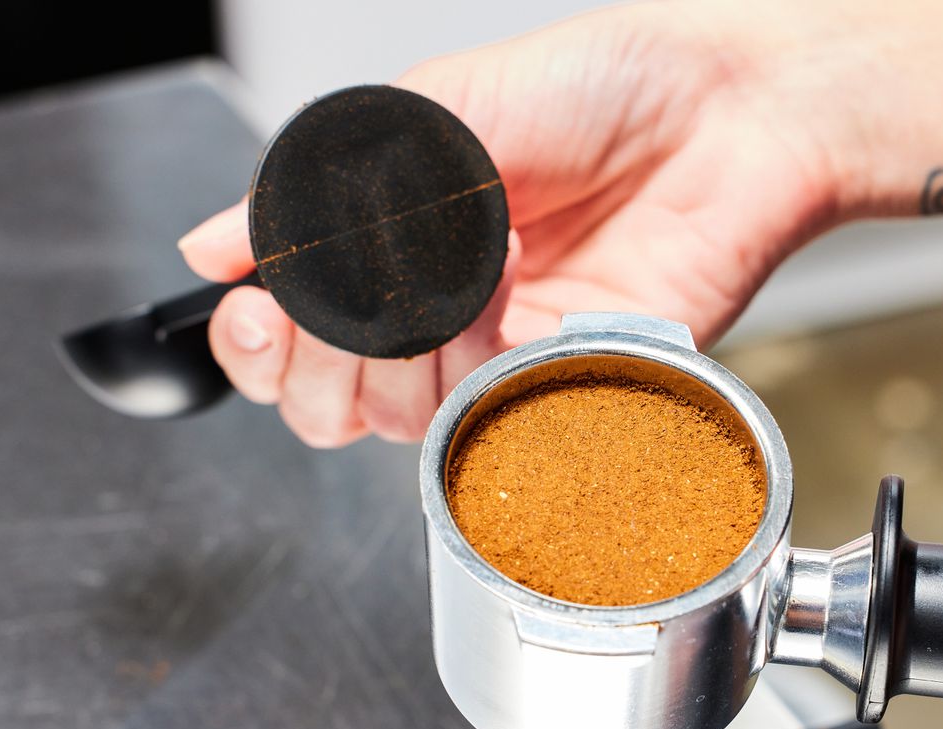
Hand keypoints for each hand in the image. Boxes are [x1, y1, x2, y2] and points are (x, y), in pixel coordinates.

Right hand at [177, 0, 843, 445]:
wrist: (726, 114)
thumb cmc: (598, 89)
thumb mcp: (434, 113)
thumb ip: (317, 185)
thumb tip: (216, 242)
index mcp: (388, 241)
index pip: (282, 331)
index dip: (257, 339)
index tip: (265, 310)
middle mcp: (434, 311)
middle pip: (324, 401)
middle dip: (323, 364)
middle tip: (368, 303)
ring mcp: (496, 358)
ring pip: (399, 424)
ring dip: (417, 357)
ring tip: (474, 281)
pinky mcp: (562, 388)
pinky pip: (490, 425)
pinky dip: (488, 380)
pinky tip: (519, 319)